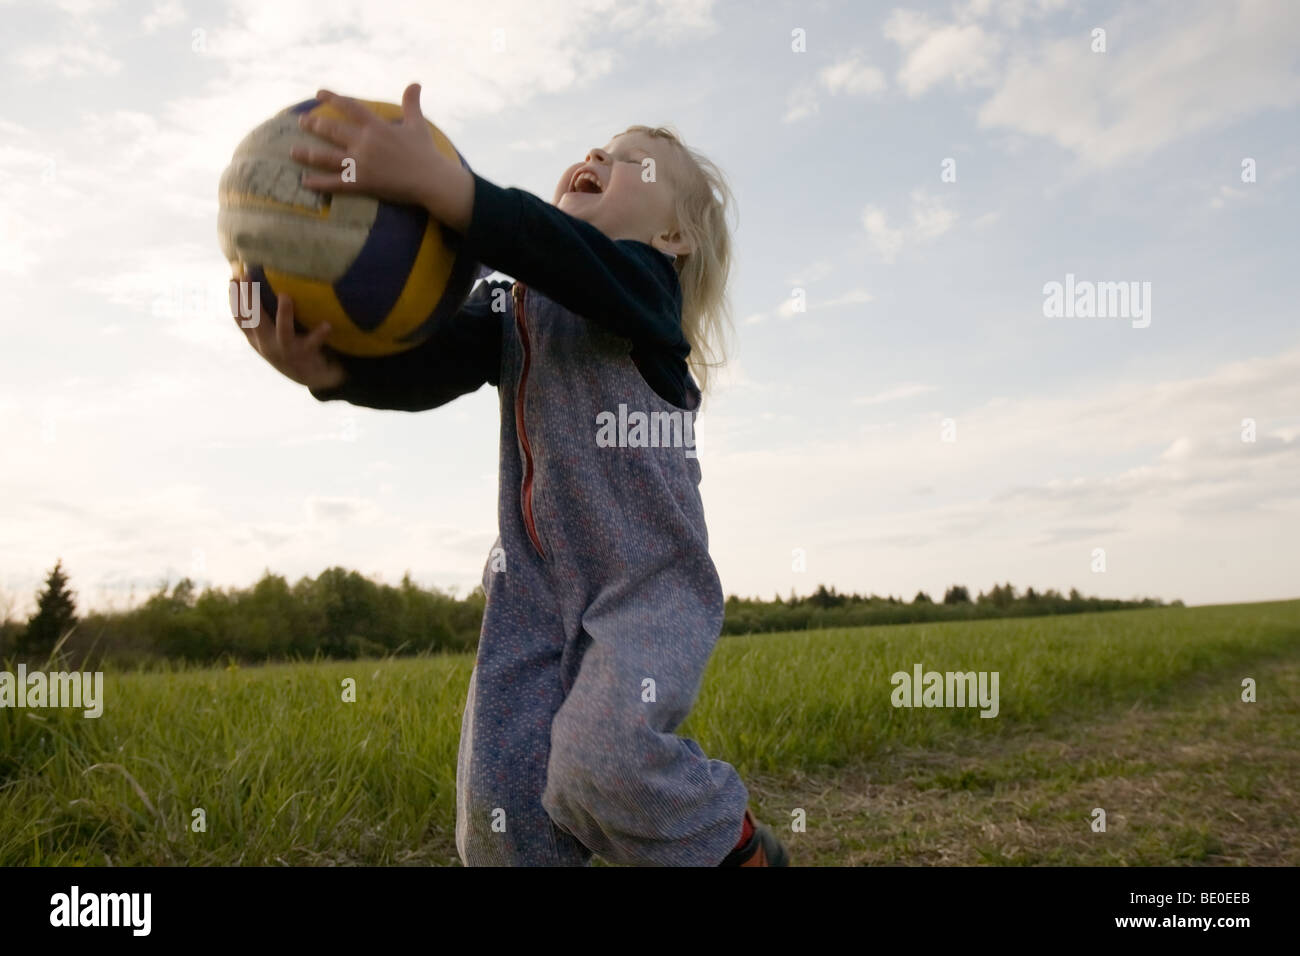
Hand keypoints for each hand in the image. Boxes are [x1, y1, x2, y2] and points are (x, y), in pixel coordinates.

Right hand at [229, 270, 347, 391]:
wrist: (307, 375)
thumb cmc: (288, 346)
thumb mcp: (270, 332)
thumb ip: (264, 313)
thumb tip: (255, 282)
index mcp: (256, 339)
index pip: (241, 318)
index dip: (234, 299)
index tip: (232, 279)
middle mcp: (267, 345)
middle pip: (255, 320)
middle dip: (249, 298)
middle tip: (248, 276)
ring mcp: (285, 351)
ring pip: (283, 331)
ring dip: (284, 313)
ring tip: (286, 296)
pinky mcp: (304, 355)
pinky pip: (313, 343)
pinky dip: (319, 334)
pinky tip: (327, 324)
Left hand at [292, 84, 449, 208]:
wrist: (432, 179)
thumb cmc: (427, 153)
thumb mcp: (418, 125)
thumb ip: (412, 103)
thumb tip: (415, 84)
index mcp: (376, 126)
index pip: (350, 107)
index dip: (333, 98)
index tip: (319, 93)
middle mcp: (364, 142)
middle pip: (332, 130)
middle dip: (314, 124)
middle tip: (301, 122)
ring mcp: (361, 163)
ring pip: (326, 156)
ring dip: (307, 153)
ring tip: (293, 151)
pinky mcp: (362, 182)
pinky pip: (335, 183)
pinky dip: (319, 183)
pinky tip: (304, 182)